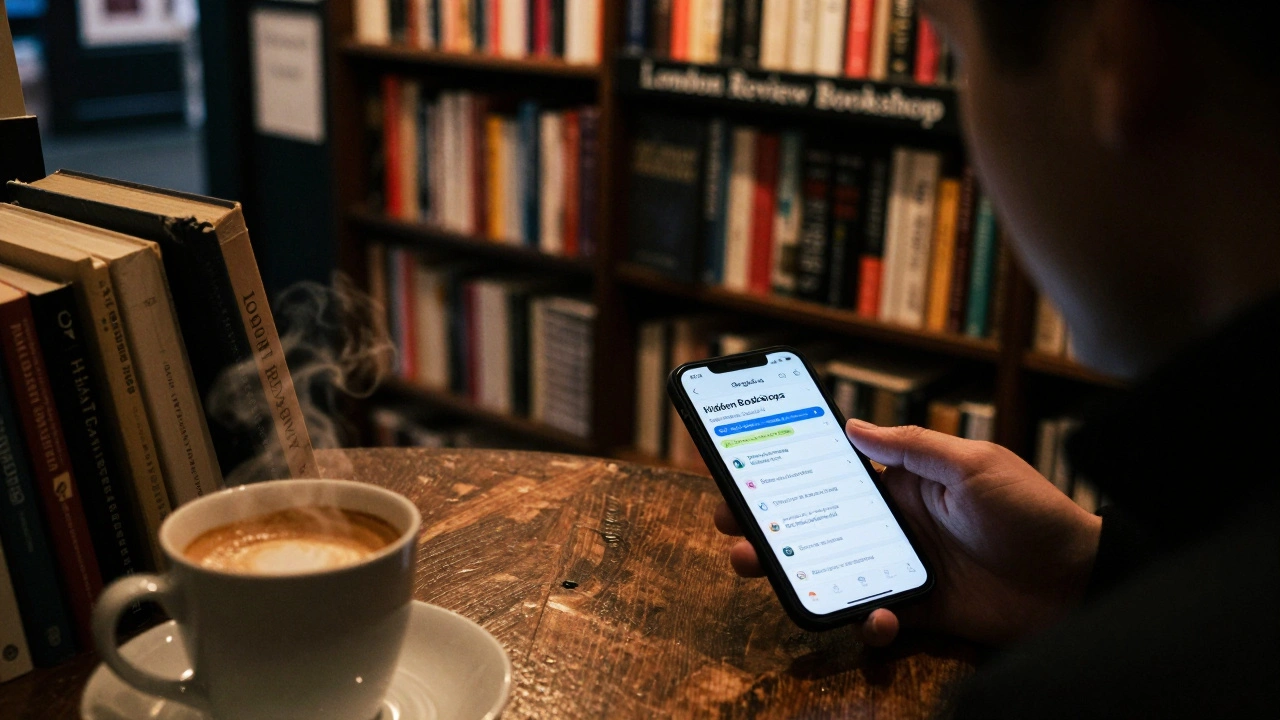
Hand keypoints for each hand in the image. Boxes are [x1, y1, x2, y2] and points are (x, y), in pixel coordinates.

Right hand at [715, 420, 1101, 646]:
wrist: (1079, 583)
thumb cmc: (1032, 513)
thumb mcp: (974, 466)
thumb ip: (913, 449)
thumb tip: (853, 425)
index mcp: (904, 485)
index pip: (833, 474)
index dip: (787, 472)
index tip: (743, 469)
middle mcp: (896, 525)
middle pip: (817, 523)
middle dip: (769, 523)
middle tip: (730, 525)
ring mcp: (904, 568)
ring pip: (832, 570)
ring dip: (793, 570)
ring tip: (760, 567)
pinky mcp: (921, 610)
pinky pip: (876, 617)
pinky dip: (869, 622)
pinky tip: (877, 617)